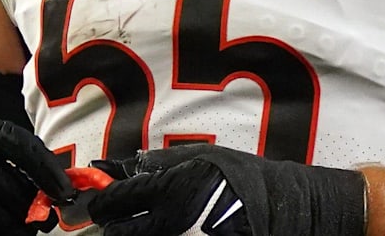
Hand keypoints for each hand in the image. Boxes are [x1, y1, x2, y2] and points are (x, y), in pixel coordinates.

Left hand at [89, 144, 366, 235]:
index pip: (115, 201)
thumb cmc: (242, 179)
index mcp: (172, 188)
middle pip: (117, 234)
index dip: (101, 203)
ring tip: (154, 227)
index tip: (100, 204)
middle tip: (122, 222)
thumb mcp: (203, 157)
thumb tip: (123, 166)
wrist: (284, 209)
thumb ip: (160, 162)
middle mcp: (172, 221)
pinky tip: (172, 233)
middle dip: (116, 227)